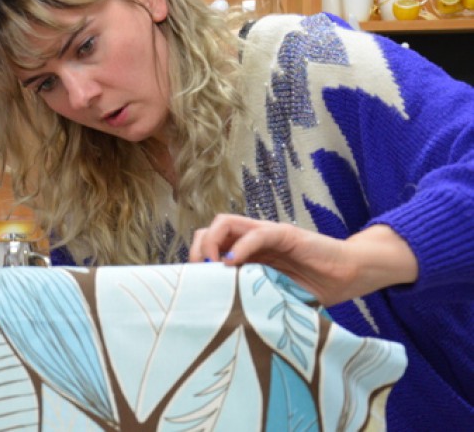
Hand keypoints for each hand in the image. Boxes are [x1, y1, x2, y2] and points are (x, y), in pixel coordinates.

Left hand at [189, 214, 417, 306]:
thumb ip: (249, 296)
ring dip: (211, 241)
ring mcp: (267, 234)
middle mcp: (251, 239)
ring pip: (226, 222)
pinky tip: (233, 262)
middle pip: (211, 229)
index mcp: (246, 253)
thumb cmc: (311, 289)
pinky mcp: (285, 233)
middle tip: (198, 273)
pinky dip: (241, 245)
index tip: (192, 283)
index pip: (210, 244)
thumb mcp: (272, 296)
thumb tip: (220, 318)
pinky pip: (258, 232)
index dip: (197, 258)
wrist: (349, 276)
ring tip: (211, 264)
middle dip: (198, 248)